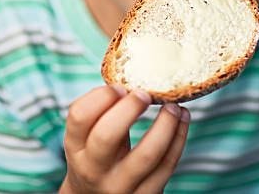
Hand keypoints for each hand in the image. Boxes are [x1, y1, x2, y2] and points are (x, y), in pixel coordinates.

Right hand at [60, 85, 189, 193]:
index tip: (120, 86)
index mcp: (76, 147)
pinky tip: (182, 119)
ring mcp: (120, 187)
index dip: (100, 97)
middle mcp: (93, 170)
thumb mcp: (87, 136)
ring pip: (146, 155)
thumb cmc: (96, 155)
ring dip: (165, 125)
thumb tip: (135, 76)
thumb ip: (102, 110)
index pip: (79, 117)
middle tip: (145, 93)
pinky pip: (167, 166)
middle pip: (106, 136)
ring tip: (174, 105)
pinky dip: (179, 138)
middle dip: (129, 109)